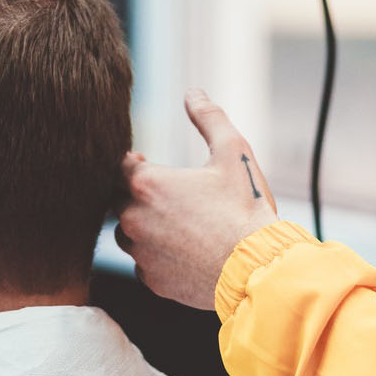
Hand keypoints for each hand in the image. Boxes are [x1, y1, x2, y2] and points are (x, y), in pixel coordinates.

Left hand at [116, 89, 278, 309]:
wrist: (258, 270)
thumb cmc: (245, 209)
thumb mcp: (233, 152)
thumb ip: (209, 117)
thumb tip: (194, 92)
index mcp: (147, 184)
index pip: (117, 165)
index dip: (131, 163)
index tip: (146, 163)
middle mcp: (133, 219)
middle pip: (117, 200)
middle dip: (135, 194)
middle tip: (167, 193)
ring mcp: (141, 254)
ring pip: (127, 234)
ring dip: (143, 225)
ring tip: (178, 222)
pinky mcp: (152, 282)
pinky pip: (143, 264)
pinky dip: (157, 256)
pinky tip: (184, 251)